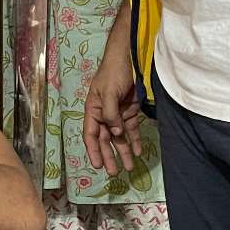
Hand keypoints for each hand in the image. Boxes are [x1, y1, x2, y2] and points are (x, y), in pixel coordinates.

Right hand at [83, 39, 142, 175]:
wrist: (129, 58)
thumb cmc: (113, 73)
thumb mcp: (108, 93)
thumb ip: (111, 114)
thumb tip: (115, 133)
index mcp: (93, 110)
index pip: (90, 135)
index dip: (93, 150)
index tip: (97, 165)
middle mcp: (104, 115)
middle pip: (105, 140)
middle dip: (109, 156)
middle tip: (114, 172)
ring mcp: (117, 114)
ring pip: (119, 138)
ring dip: (123, 152)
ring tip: (129, 168)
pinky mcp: (130, 112)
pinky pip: (132, 130)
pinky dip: (135, 141)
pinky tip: (138, 152)